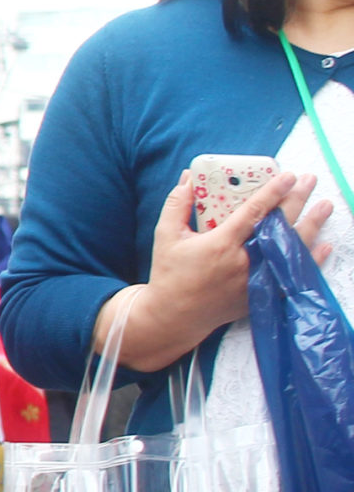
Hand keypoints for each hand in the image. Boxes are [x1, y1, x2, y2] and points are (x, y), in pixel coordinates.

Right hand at [106, 171, 333, 370]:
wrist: (176, 315)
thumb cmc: (170, 273)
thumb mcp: (166, 235)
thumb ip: (177, 204)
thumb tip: (189, 177)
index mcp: (221, 244)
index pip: (253, 211)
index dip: (273, 191)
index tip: (288, 175)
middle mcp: (245, 261)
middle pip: (279, 225)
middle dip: (297, 200)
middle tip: (309, 181)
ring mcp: (258, 279)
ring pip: (292, 248)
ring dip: (312, 225)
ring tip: (324, 206)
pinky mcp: (263, 292)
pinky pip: (294, 274)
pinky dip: (311, 260)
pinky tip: (323, 245)